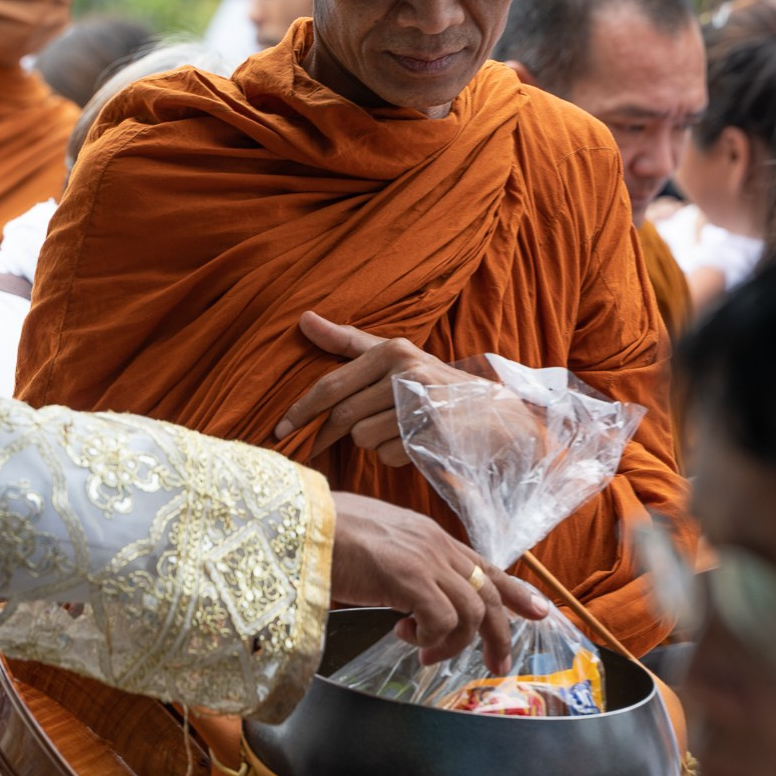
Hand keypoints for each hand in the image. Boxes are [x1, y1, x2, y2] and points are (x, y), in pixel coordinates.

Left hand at [275, 311, 456, 464]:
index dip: (301, 410)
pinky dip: (394, 456)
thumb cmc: (434, 385)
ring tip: (395, 431)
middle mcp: (407, 372)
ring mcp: (422, 404)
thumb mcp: (395, 357)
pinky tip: (413, 444)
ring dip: (372, 442)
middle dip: (328, 436)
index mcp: (393, 350)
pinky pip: (388, 455)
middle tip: (315, 448)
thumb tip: (303, 318)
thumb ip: (348, 343)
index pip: (332, 384)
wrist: (497, 416)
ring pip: (364, 438)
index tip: (279, 430)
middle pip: (344, 416)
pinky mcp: (432, 434)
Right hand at [329, 490, 547, 670]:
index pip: (484, 565)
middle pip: (489, 593)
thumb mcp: (376, 546)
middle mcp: (435, 545)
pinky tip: (407, 636)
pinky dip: (433, 636)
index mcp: (428, 536)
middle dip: (499, 634)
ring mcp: (425, 560)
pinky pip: (444, 619)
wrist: (301, 522)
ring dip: (455, 642)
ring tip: (426, 652)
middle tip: (497, 665)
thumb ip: (400, 564)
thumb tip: (407, 596)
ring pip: (472, 611)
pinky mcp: (409, 578)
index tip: (538, 611)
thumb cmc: (326, 535)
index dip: (515, 591)